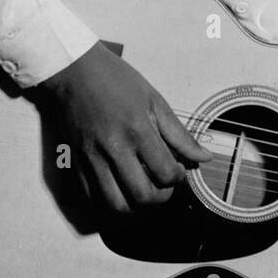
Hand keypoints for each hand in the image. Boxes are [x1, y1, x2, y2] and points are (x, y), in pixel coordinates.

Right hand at [40, 41, 209, 214]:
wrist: (73, 71)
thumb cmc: (116, 80)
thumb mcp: (154, 100)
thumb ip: (179, 134)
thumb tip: (203, 158)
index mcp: (137, 130)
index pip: (165, 172)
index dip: (179, 177)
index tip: (179, 170)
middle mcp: (113, 148)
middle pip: (142, 196)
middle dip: (162, 197)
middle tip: (165, 185)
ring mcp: (91, 159)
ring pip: (116, 205)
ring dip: (136, 207)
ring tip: (144, 191)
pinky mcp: (75, 164)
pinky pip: (92, 199)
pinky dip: (111, 203)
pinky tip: (122, 190)